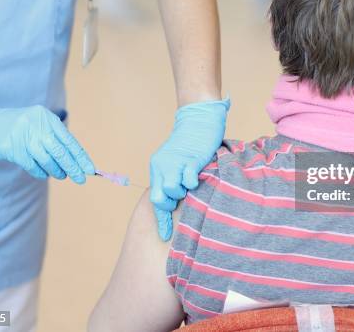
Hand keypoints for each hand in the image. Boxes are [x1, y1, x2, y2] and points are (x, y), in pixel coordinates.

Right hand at [0, 106, 94, 183]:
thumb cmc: (19, 126)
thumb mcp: (39, 124)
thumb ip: (56, 138)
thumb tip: (77, 160)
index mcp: (48, 119)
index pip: (70, 141)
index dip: (81, 157)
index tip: (90, 170)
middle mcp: (38, 127)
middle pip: (61, 152)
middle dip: (73, 168)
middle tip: (81, 179)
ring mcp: (25, 138)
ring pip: (48, 161)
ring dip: (57, 171)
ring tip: (62, 175)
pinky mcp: (14, 150)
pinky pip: (33, 166)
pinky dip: (41, 172)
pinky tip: (46, 174)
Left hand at [150, 98, 229, 240]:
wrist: (198, 120)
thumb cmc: (190, 144)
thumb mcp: (175, 162)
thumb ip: (173, 179)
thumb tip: (175, 201)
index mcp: (157, 168)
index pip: (155, 199)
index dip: (161, 219)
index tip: (165, 234)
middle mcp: (162, 166)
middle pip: (159, 198)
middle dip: (171, 203)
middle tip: (182, 196)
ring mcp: (176, 162)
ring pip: (172, 190)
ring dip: (183, 192)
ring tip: (190, 184)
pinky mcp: (192, 159)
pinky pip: (188, 178)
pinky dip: (192, 183)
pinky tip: (197, 178)